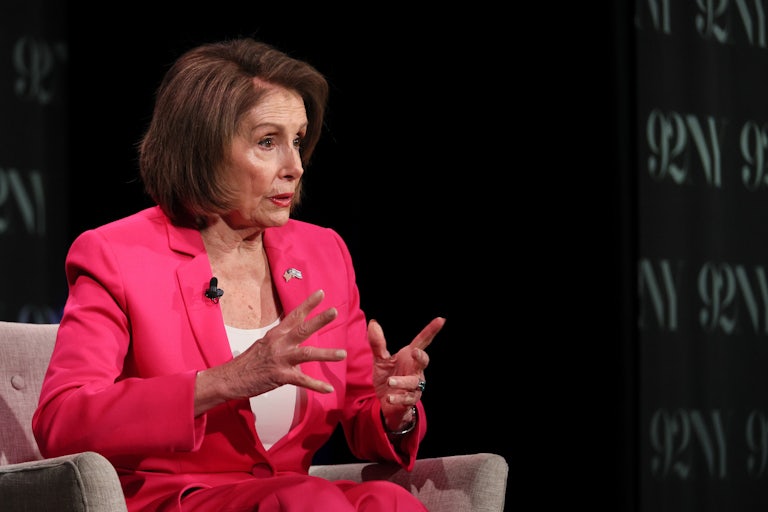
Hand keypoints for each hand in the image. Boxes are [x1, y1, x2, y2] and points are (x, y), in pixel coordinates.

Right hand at [194, 289, 344, 415]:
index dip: (308, 304)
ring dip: (326, 354)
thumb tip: (294, 341)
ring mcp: (280, 359)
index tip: (321, 294)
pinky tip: (329, 389)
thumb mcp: (263, 346)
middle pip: (303, 329)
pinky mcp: (280, 376)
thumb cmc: (247, 363)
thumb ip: (281, 342)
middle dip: (319, 320)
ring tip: (342, 353)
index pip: (294, 316)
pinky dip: (317, 385)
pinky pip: (302, 380)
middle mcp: (279, 344)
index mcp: (276, 335)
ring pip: (307, 354)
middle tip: (334, 311)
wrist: (230, 378)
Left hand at [368, 316, 445, 431]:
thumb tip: (373, 323)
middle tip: (414, 352)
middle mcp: (415, 369)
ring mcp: (415, 385)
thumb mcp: (380, 360)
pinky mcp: (411, 399)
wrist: (387, 404)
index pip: (422, 341)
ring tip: (390, 381)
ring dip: (402, 381)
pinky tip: (390, 397)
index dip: (431, 330)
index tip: (441, 319)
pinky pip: (407, 398)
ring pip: (414, 381)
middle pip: (424, 361)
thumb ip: (378, 344)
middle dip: (421, 356)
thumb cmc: (387, 378)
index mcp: (409, 356)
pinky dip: (398, 398)